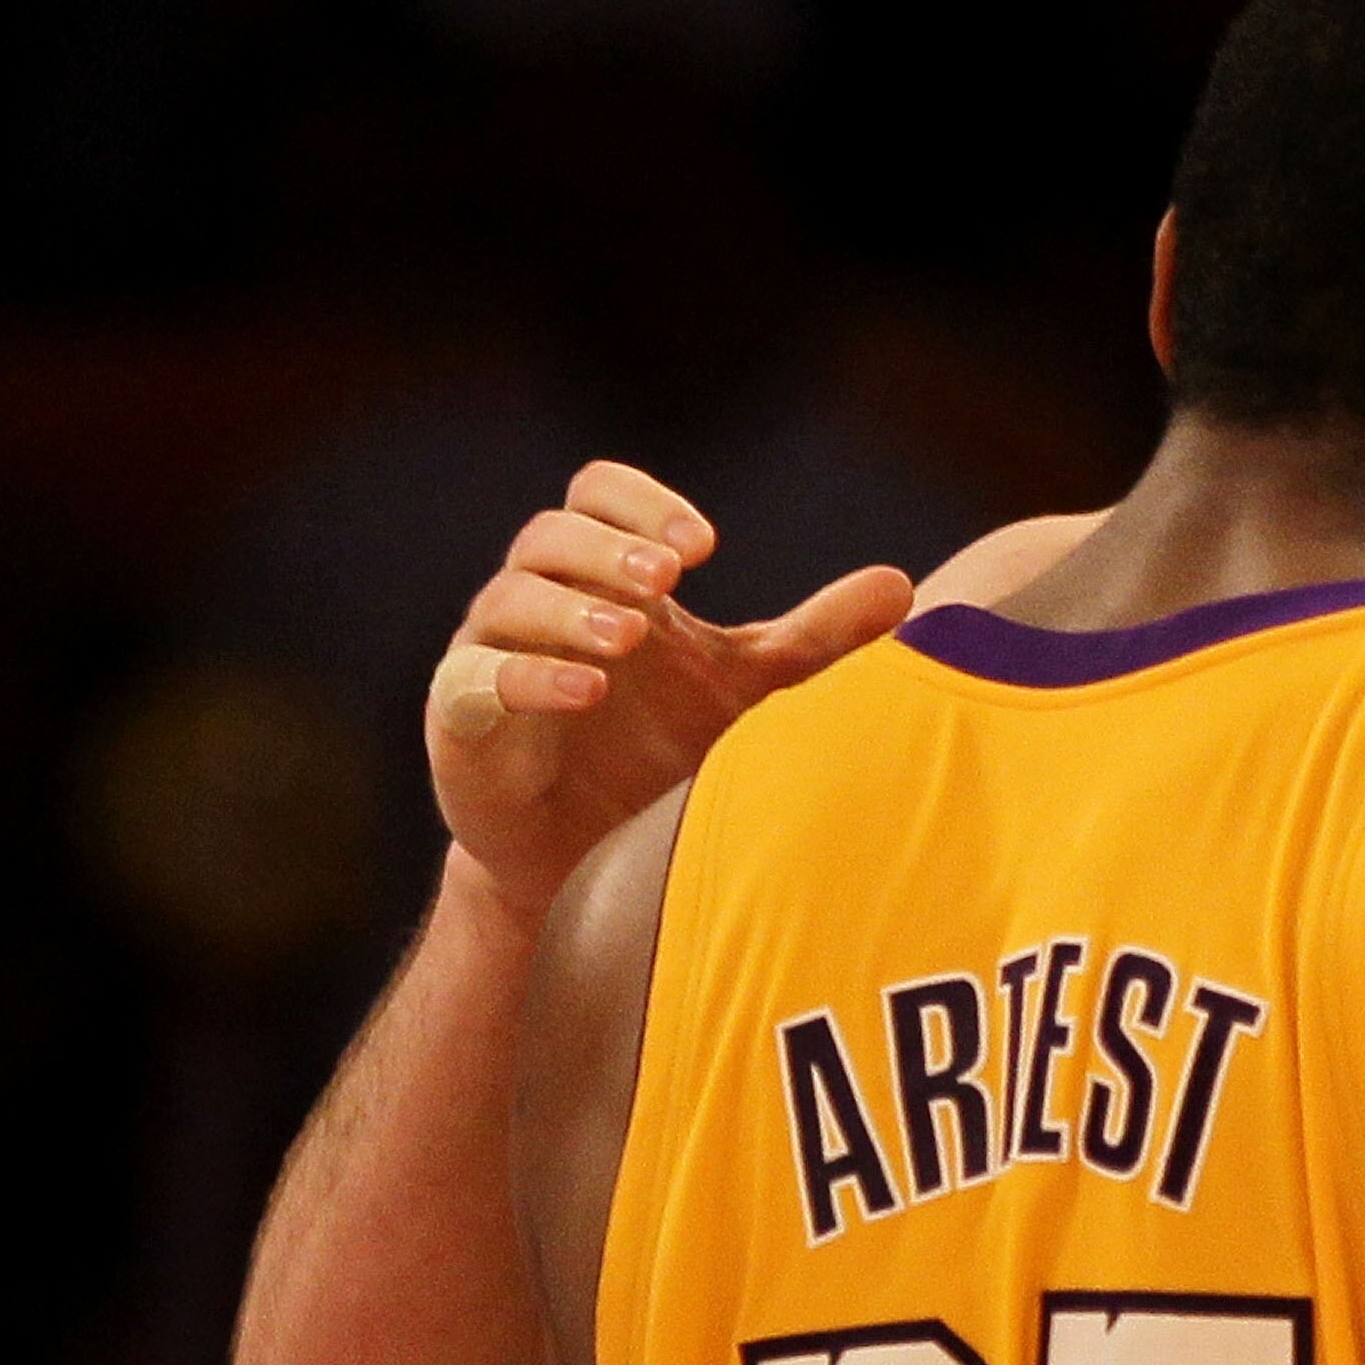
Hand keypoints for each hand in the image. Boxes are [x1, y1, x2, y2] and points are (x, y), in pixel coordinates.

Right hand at [426, 461, 914, 920]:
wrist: (593, 865)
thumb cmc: (665, 760)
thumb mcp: (750, 693)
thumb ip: (817, 641)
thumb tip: (902, 586)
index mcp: (605, 583)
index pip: (599, 498)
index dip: (641, 506)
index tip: (705, 545)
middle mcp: (542, 606)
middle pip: (550, 537)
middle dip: (607, 549)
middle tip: (669, 575)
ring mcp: (493, 658)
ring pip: (509, 599)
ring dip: (569, 608)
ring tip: (629, 633)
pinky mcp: (461, 722)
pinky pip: (476, 681)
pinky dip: (530, 678)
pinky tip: (588, 690)